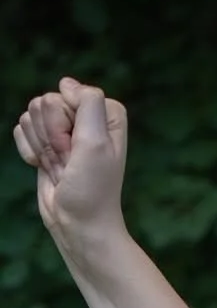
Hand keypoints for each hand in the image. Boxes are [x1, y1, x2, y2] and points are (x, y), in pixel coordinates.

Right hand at [12, 76, 128, 248]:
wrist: (77, 224)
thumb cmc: (92, 189)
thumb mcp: (97, 142)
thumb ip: (87, 102)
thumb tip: (65, 83)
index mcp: (105, 113)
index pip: (68, 92)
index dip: (67, 123)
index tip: (80, 150)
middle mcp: (84, 117)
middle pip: (46, 101)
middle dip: (52, 136)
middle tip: (70, 162)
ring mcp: (62, 130)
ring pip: (30, 113)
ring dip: (41, 146)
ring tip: (62, 168)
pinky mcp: (44, 142)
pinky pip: (20, 129)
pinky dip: (29, 151)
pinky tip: (46, 168)